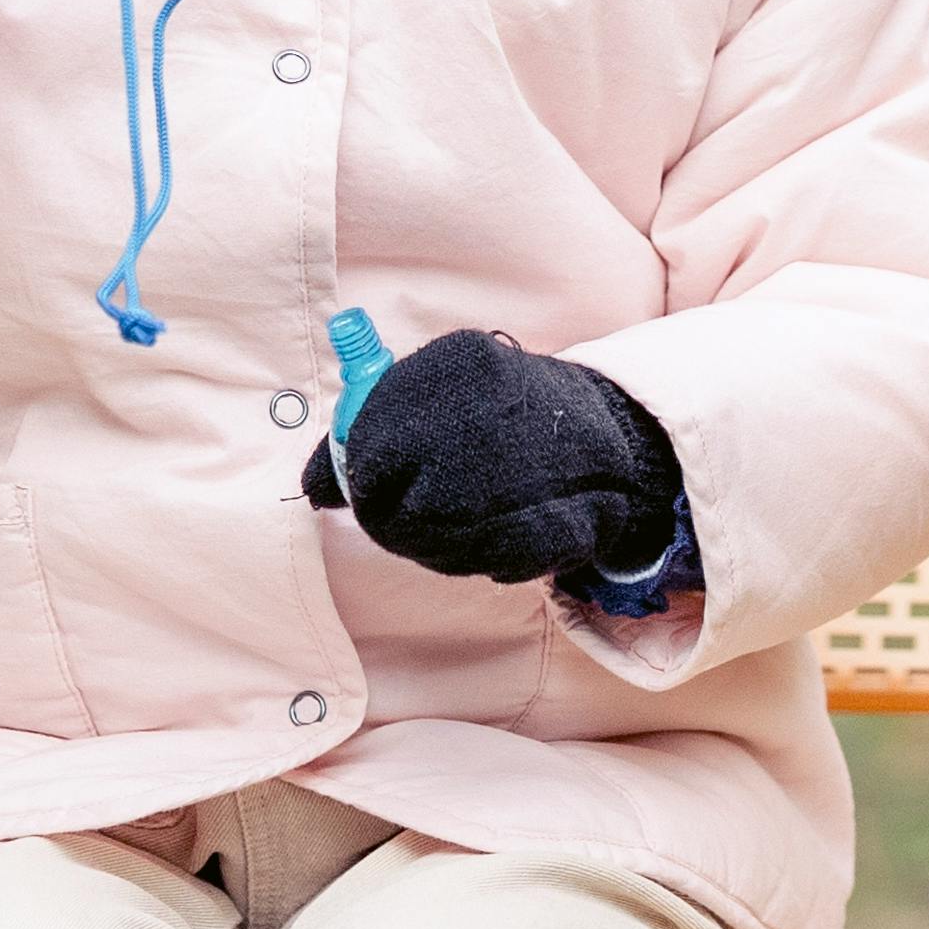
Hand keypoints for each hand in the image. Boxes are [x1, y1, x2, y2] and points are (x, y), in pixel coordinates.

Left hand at [301, 330, 684, 585]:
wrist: (615, 433)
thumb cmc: (506, 416)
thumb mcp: (443, 394)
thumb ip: (374, 430)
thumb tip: (314, 487)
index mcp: (455, 365)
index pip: (368, 448)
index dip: (365, 480)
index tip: (375, 486)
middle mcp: (488, 412)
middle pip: (396, 507)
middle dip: (400, 521)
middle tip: (428, 511)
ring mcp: (525, 468)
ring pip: (437, 542)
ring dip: (445, 543)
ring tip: (478, 514)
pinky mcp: (558, 520)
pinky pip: (492, 562)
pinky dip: (494, 557)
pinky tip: (509, 530)